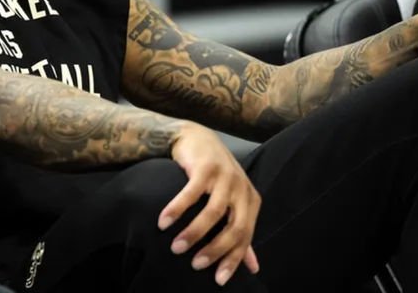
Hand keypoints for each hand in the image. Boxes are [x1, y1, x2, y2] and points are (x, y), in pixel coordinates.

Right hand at [158, 123, 260, 285]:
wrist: (197, 138)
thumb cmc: (215, 176)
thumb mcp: (232, 202)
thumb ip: (240, 232)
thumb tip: (253, 267)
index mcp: (251, 201)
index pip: (245, 237)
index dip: (232, 260)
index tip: (218, 280)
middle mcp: (242, 189)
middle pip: (234, 227)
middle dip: (215, 250)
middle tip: (195, 264)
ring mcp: (225, 176)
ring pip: (212, 213)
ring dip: (194, 233)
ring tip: (176, 248)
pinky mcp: (206, 167)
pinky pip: (190, 194)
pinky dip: (176, 210)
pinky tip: (164, 222)